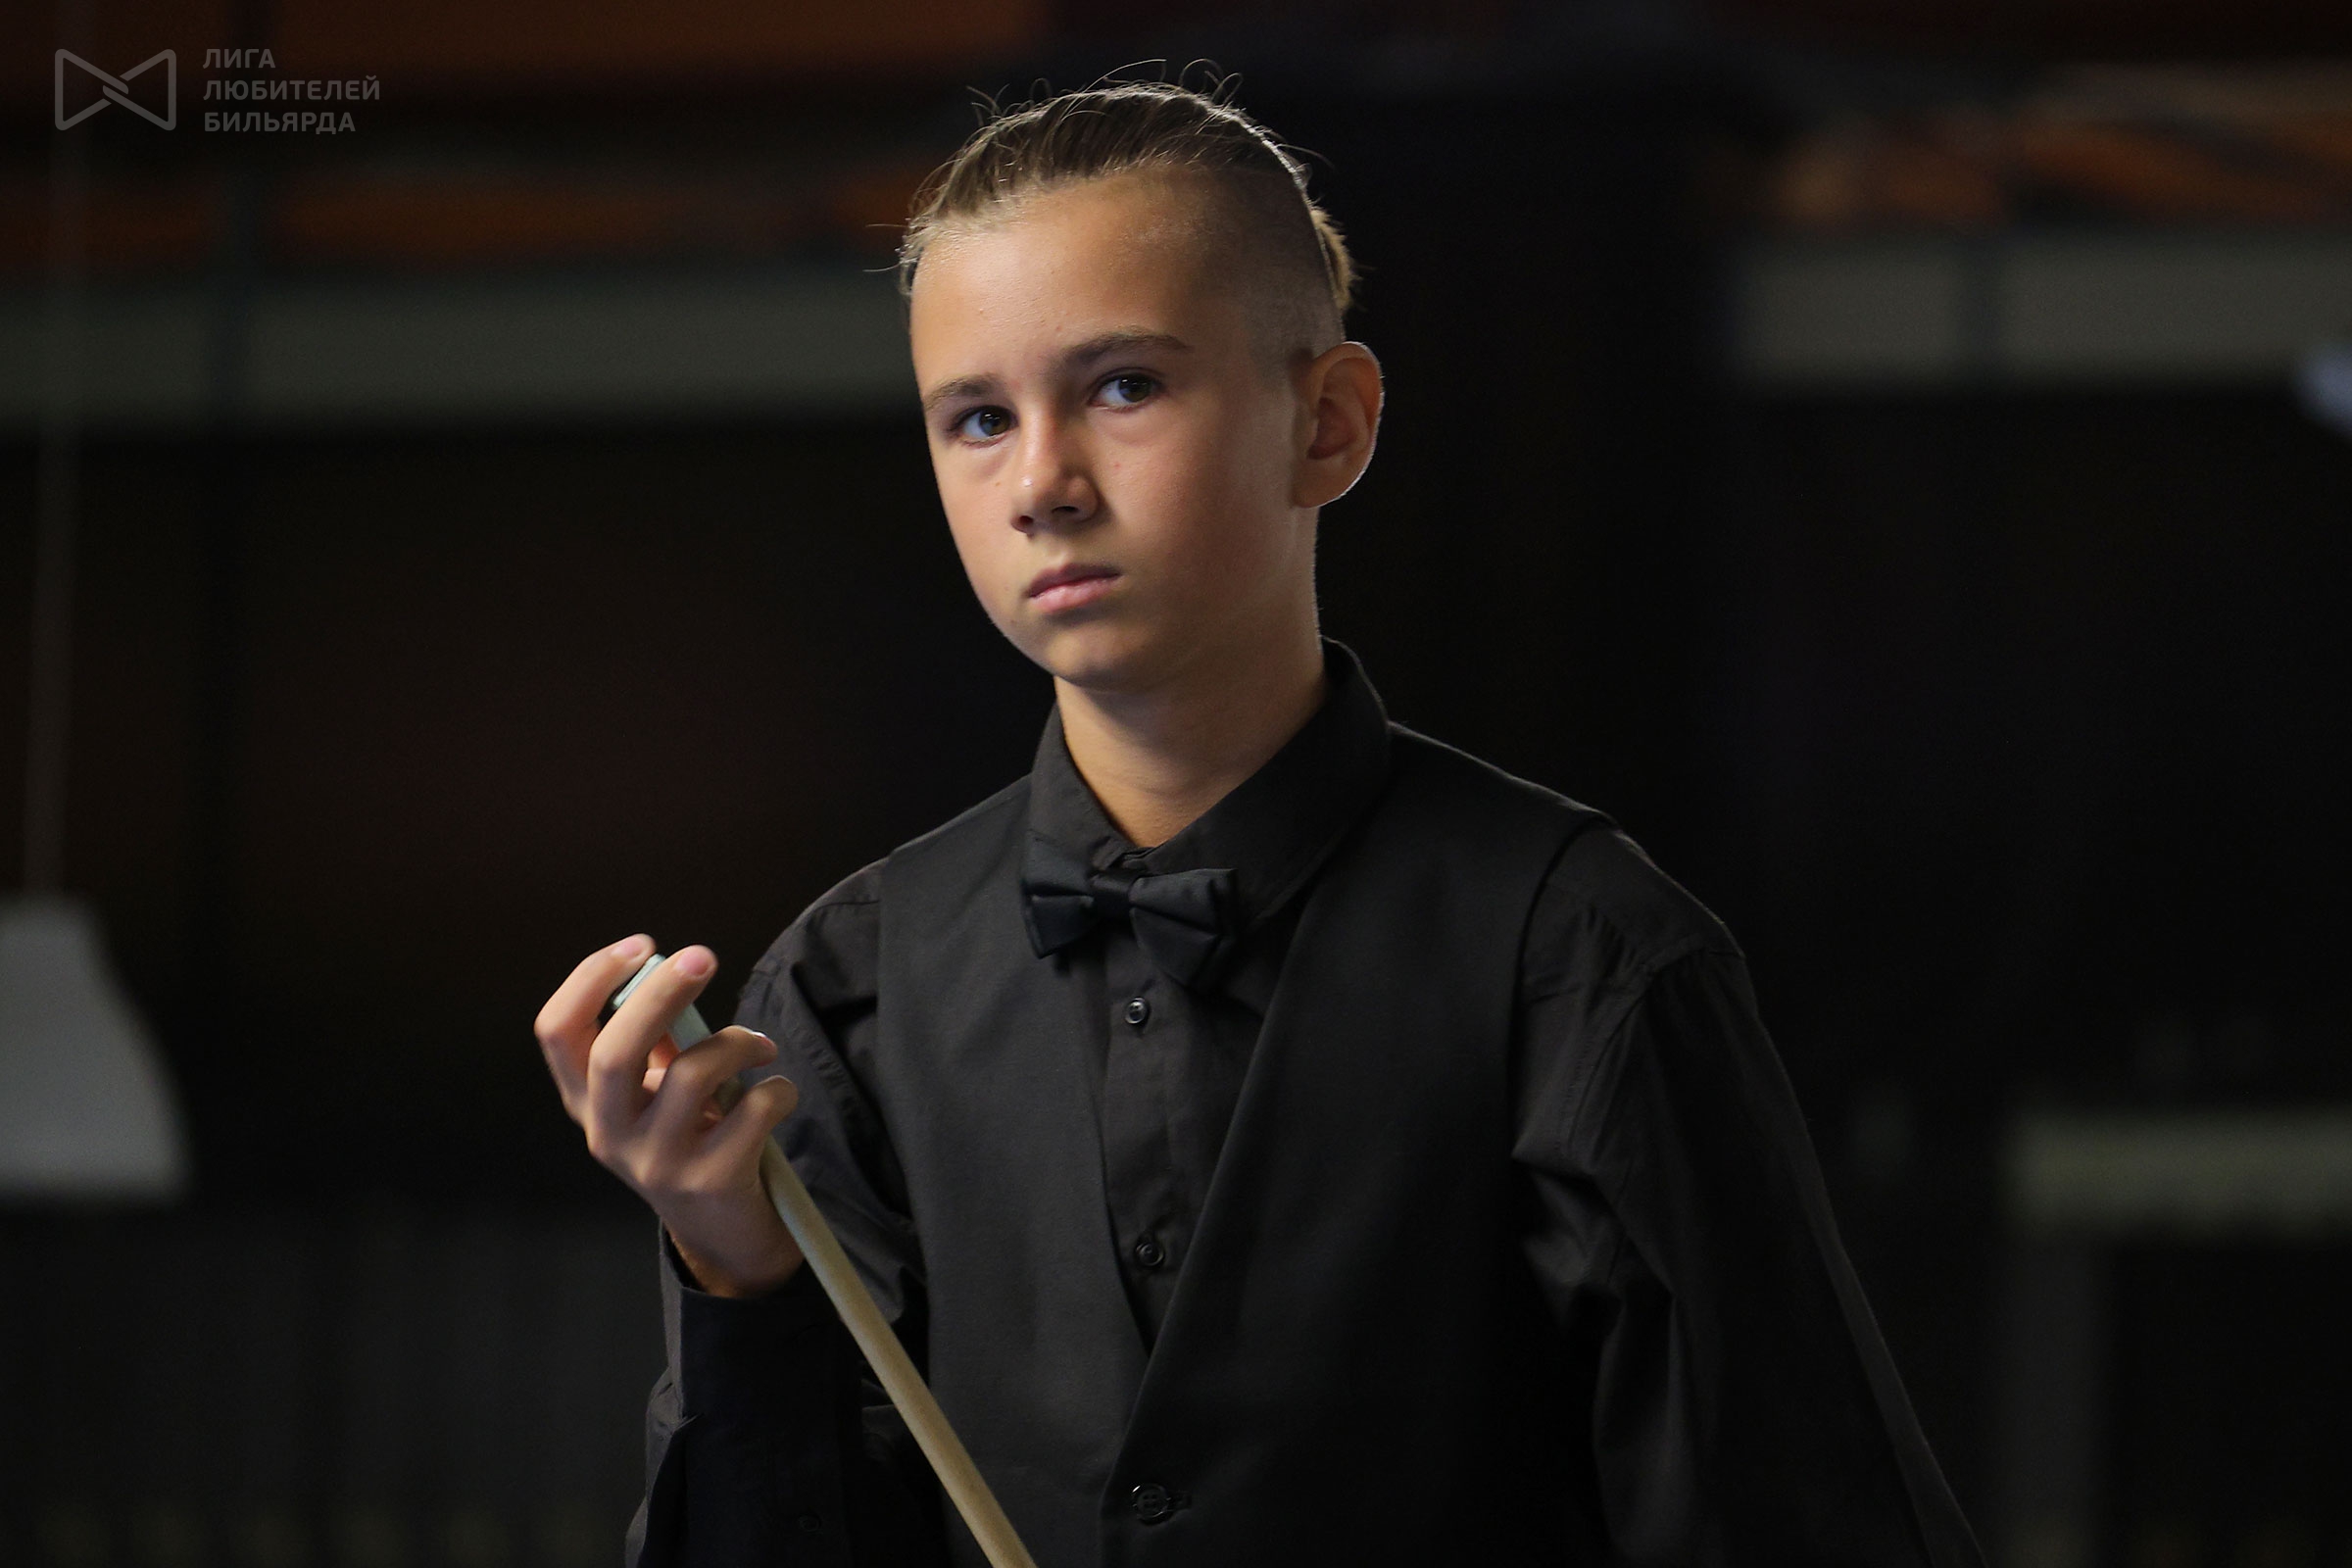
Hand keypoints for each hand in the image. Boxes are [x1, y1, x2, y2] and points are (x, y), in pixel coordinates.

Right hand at [536, 934, 804, 1296]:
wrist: (724, 1229)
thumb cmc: (693, 1136)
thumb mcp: (659, 1090)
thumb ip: (657, 1038)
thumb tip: (673, 968)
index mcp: (587, 1103)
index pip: (556, 1031)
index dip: (591, 978)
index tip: (642, 945)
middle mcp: (609, 1135)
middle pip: (615, 1050)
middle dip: (662, 992)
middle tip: (704, 956)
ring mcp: (655, 1163)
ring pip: (693, 1072)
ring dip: (740, 1042)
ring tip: (762, 1048)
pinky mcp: (709, 1181)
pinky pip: (753, 1107)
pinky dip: (778, 1089)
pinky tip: (778, 1096)